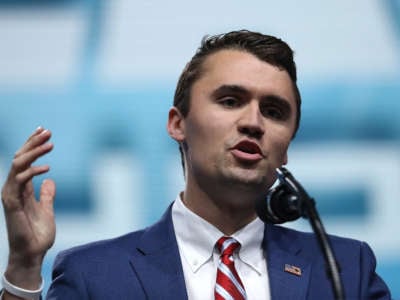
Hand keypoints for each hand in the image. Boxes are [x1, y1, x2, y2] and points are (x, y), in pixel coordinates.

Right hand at [1, 127, 55, 287]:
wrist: (33, 253)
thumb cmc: (38, 233)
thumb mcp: (46, 209)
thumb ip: (46, 195)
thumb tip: (50, 181)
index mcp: (22, 188)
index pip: (24, 160)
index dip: (32, 145)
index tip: (44, 131)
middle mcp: (14, 188)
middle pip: (19, 158)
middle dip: (32, 142)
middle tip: (47, 131)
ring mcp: (11, 195)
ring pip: (17, 165)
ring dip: (33, 152)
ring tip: (50, 144)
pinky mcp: (11, 203)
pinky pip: (19, 182)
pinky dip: (31, 172)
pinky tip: (46, 168)